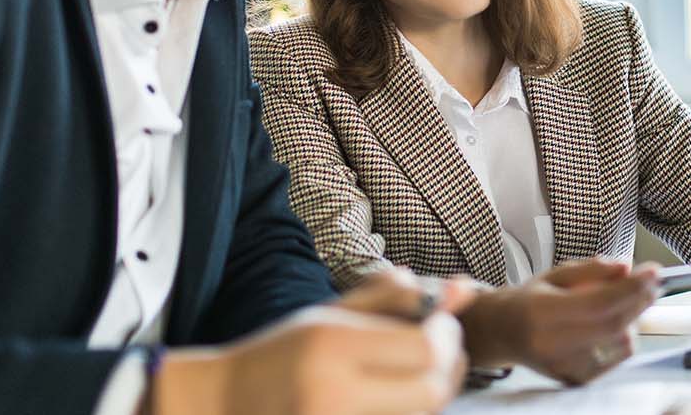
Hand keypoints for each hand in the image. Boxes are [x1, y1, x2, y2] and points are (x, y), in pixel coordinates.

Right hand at [150, 269, 470, 414]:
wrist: (225, 406)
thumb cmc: (282, 354)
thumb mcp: (332, 314)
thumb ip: (396, 299)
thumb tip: (466, 287)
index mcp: (331, 348)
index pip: (426, 348)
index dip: (449, 335)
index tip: (443, 324)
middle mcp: (334, 395)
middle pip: (432, 391)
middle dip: (450, 368)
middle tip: (441, 349)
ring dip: (433, 392)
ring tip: (417, 371)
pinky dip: (410, 411)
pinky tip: (396, 395)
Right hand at [458, 258, 660, 384]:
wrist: (502, 334)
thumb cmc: (530, 300)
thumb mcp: (555, 274)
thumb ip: (591, 269)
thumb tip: (626, 268)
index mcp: (542, 312)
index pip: (599, 302)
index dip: (631, 287)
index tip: (654, 271)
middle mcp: (551, 344)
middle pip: (614, 324)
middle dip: (640, 300)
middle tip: (652, 282)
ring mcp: (564, 366)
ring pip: (620, 341)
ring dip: (633, 318)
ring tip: (624, 302)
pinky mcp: (575, 379)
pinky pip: (617, 358)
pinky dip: (623, 338)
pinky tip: (611, 326)